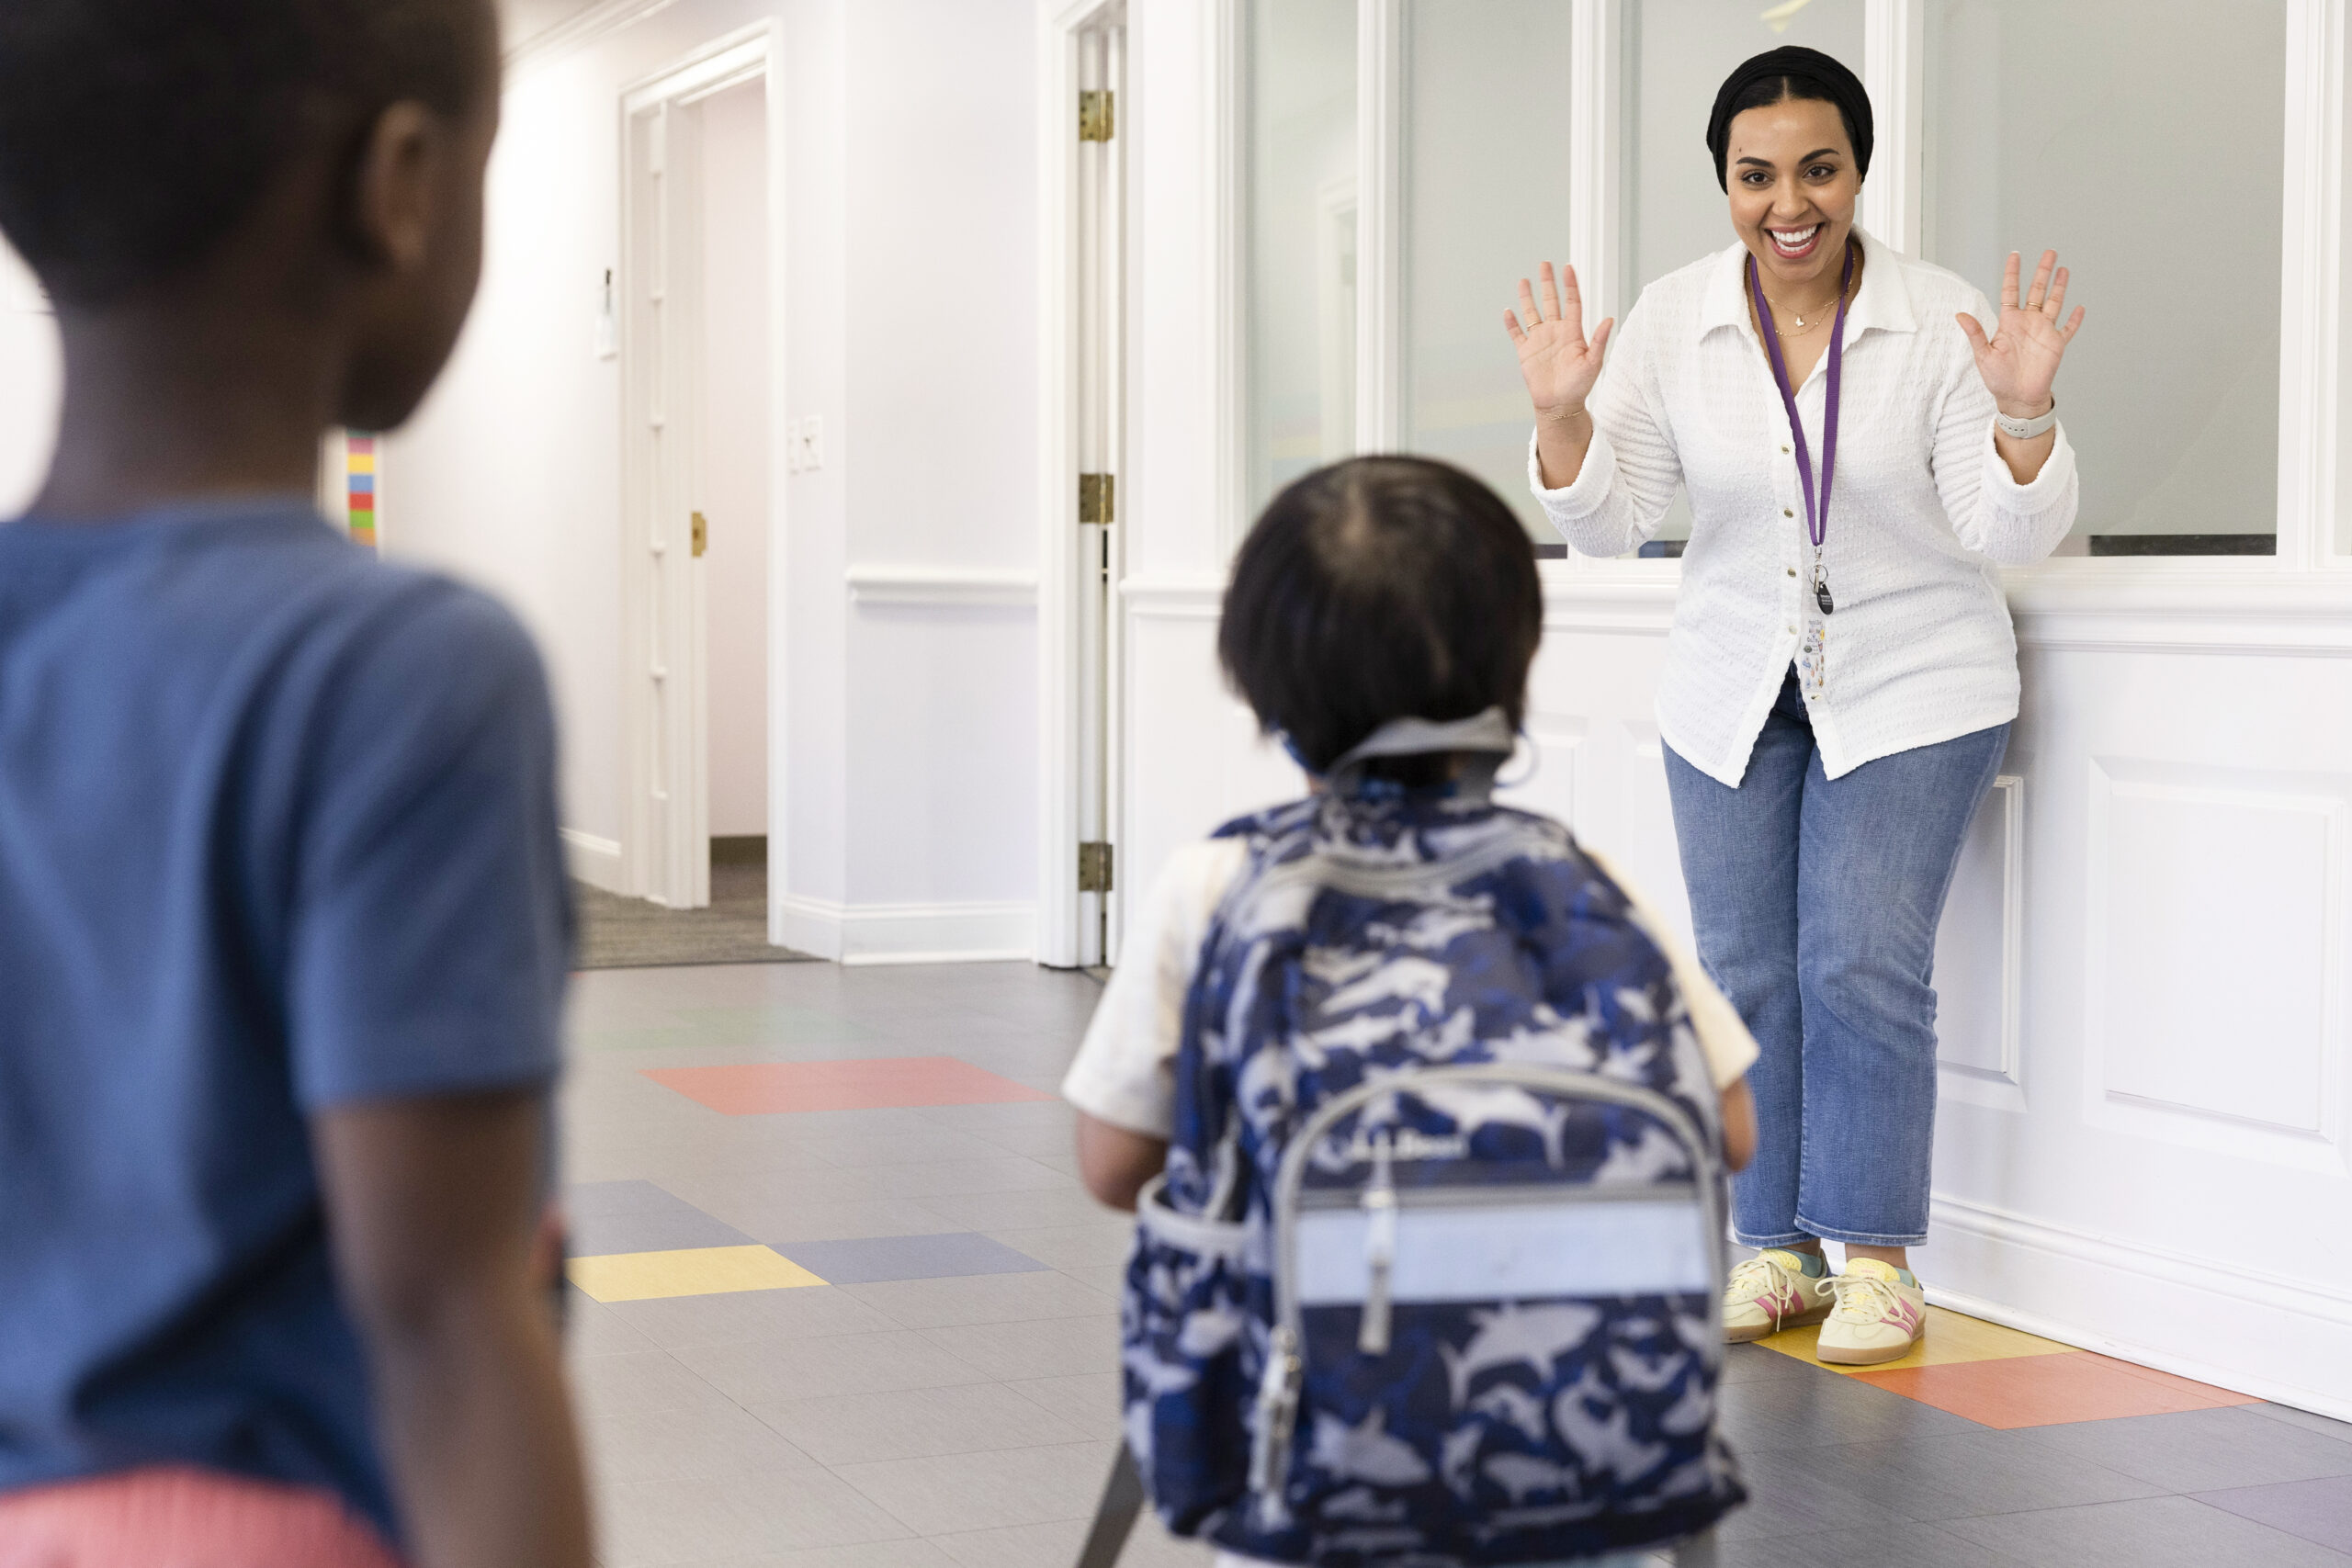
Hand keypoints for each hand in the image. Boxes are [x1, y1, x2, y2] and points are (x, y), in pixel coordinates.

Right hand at [1505, 261, 1612, 424]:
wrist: (1560, 405)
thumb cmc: (1579, 386)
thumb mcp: (1593, 363)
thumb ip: (1599, 340)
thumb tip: (1610, 319)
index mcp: (1573, 332)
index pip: (1571, 302)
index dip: (1570, 284)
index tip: (1567, 267)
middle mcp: (1555, 332)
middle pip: (1551, 301)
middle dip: (1548, 282)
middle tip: (1544, 264)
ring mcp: (1540, 341)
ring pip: (1532, 313)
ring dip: (1528, 297)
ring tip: (1524, 280)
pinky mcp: (1526, 352)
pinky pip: (1517, 334)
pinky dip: (1512, 323)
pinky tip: (1508, 311)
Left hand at [1958, 249, 2083, 417]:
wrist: (2017, 397)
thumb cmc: (1998, 378)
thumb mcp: (1983, 355)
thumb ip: (1975, 333)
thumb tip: (1959, 314)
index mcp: (2009, 322)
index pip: (2011, 291)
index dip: (2013, 273)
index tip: (2016, 255)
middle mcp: (2028, 322)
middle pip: (2037, 290)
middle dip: (2043, 271)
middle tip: (2050, 252)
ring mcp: (2044, 332)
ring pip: (2054, 302)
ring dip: (2060, 286)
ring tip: (2064, 268)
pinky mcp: (2056, 344)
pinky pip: (2068, 329)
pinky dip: (2074, 319)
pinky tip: (2079, 308)